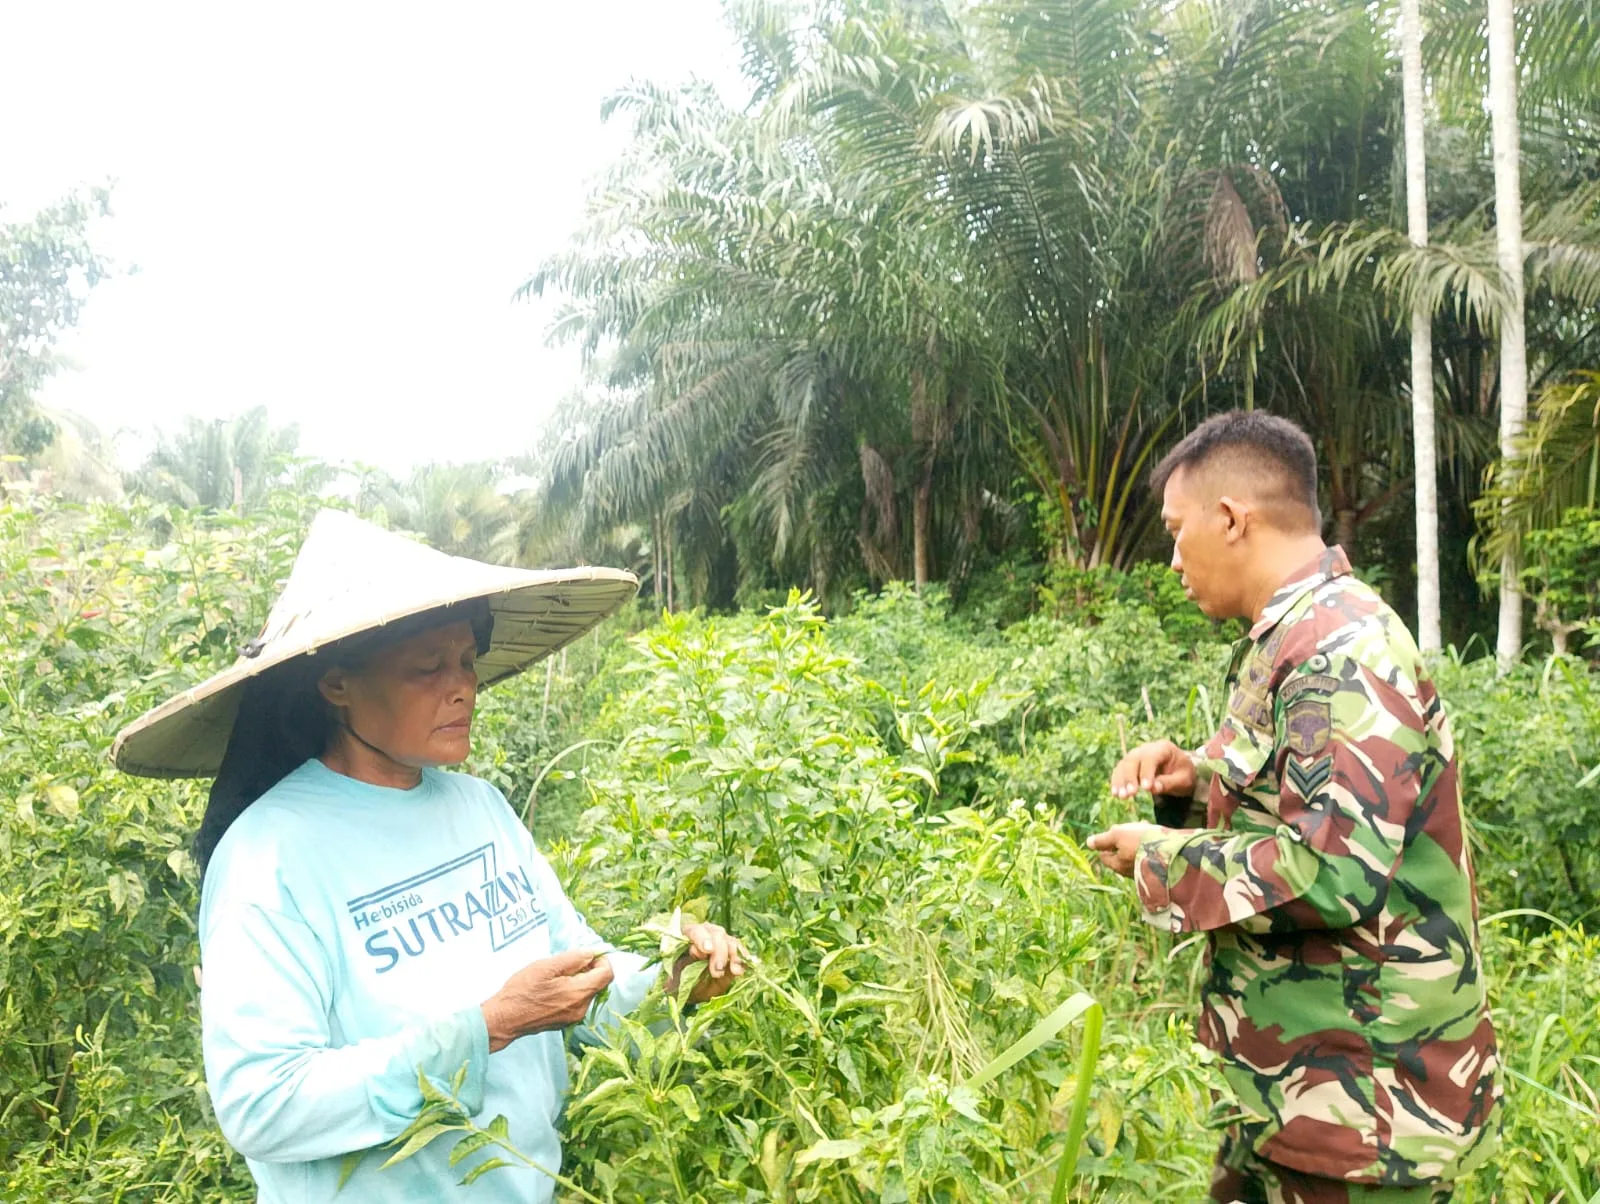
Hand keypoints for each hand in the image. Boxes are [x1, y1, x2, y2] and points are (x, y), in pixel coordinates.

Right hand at [481, 949, 614, 1052]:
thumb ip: (573, 959)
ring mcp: (574, 1017)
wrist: (505, 1019)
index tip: (586, 954)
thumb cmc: (523, 990)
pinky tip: (554, 988)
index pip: (607, 974)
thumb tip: (591, 953)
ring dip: (580, 980)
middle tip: (568, 963)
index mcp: (579, 993)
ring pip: (588, 992)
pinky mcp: (565, 1022)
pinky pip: (578, 1002)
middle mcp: (581, 1008)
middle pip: (598, 984)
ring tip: (557, 975)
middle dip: (589, 969)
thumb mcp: (546, 967)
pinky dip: (572, 991)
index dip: (601, 960)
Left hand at [665, 921, 748, 1003]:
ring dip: (733, 956)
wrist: (690, 990)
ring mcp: (721, 940)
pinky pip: (740, 951)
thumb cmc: (680, 980)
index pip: (694, 930)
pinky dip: (741, 960)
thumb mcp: (680, 974)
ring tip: (733, 971)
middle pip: (717, 934)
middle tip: (718, 971)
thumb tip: (698, 951)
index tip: (707, 951)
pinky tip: (739, 970)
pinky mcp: (732, 951)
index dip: (701, 938)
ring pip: (730, 941)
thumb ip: (687, 962)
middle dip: (719, 952)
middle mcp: (705, 933)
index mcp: (687, 936)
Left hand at [1086, 822, 1162, 877]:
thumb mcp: (1118, 835)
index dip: (1106, 842)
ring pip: (1135, 853)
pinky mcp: (1159, 868)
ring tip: (1144, 826)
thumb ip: (1103, 839)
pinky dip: (1149, 844)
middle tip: (1130, 827)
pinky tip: (1155, 834)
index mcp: (1117, 865)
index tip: (1114, 831)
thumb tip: (1088, 843)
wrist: (1174, 851)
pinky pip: (1149, 854)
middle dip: (1123, 839)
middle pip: (1120, 854)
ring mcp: (1145, 871)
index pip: (1104, 856)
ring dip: (1137, 839)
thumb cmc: (1141, 842)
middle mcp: (1130, 872)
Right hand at [1110, 740, 1195, 799]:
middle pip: (1133, 759)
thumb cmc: (1183, 774)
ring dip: (1121, 781)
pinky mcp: (1130, 764)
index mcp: (1163, 748)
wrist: (1180, 770)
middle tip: (1130, 794)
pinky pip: (1120, 770)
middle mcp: (1147, 748)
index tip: (1146, 788)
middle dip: (1130, 777)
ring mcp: (1137, 755)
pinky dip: (1117, 781)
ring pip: (1124, 764)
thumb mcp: (1183, 780)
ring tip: (1121, 796)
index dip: (1146, 772)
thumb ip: (1169, 783)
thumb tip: (1153, 789)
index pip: (1151, 758)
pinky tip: (1115, 793)